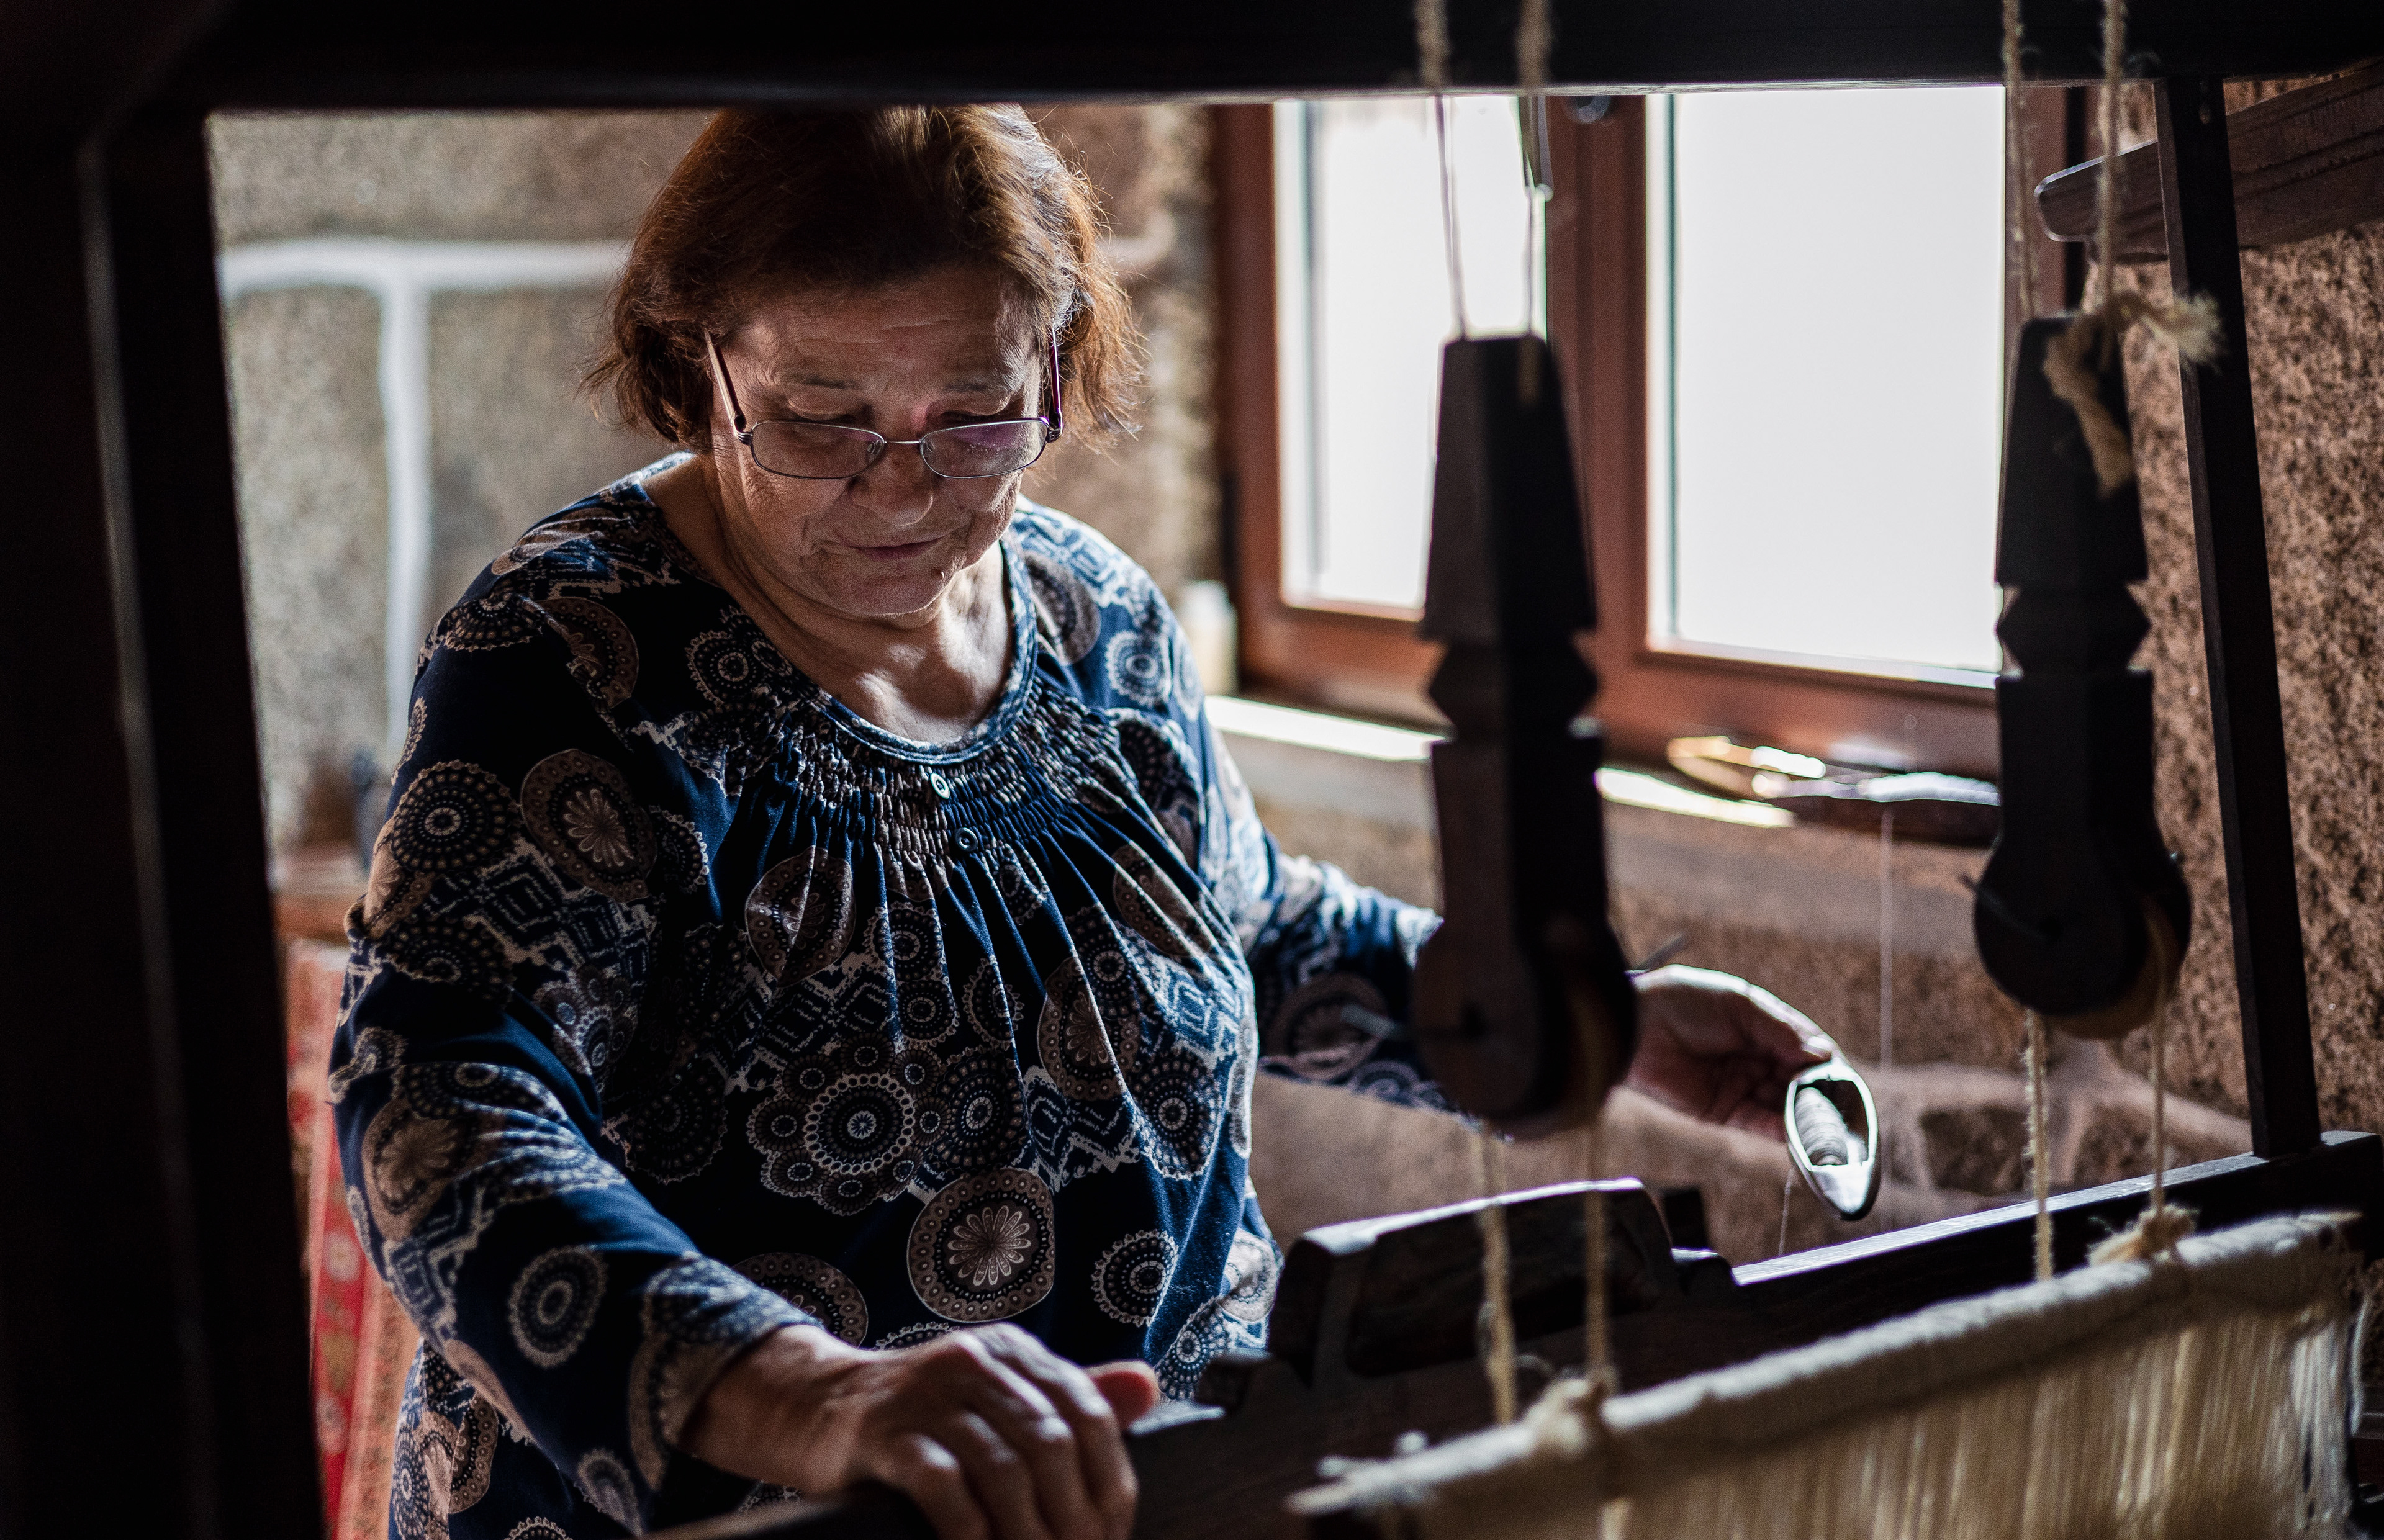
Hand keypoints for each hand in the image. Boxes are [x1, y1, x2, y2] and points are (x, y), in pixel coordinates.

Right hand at [681, 1322, 1161, 1539]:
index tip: (1112, 1537)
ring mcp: (927, 1392)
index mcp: (1013, 1351)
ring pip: (1004, 1468)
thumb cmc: (920, 1418)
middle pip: (1052, 1444)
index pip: (1088, 1413)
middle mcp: (975, 1359)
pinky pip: (944, 1486)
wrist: (814, 1409)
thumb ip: (1067, 1398)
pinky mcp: (884, 1431)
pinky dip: (972, 1532)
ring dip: (1029, 1534)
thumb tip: (1148, 1388)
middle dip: (1074, 1519)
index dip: (1110, 1483)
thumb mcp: (995, 1397)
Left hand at [1622, 965, 1834, 1139]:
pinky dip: (1784, 1131)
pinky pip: (1761, 1124)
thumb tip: (1822, 1053)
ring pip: (1785, 1105)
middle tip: (1842, 1106)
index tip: (1842, 1074)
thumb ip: (1779, 1030)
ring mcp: (1741, 1086)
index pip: (1805, 1047)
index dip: (1824, 1061)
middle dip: (1821, 1093)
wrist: (1634, 1025)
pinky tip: (1805, 1134)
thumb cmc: (1683, 1003)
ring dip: (1808, 1115)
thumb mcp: (1739, 1005)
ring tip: (1831, 1124)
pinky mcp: (1724, 1112)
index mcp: (1761, 1028)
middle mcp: (1756, 1059)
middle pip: (1800, 1081)